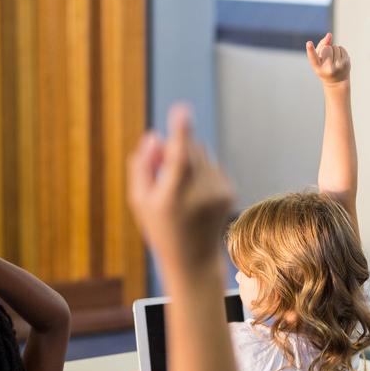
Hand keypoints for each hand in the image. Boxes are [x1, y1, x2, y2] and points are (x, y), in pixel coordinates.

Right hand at [128, 104, 234, 267]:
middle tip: (161, 165)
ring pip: (201, 153)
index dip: (179, 133)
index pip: (178, 160)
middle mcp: (198, 195)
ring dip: (189, 160)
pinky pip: (212, 165)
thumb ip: (141, 168)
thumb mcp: (140, 202)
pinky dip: (202, 172)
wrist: (193, 259)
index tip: (182, 111)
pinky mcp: (229, 191)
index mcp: (171, 199)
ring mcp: (217, 193)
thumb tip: (153, 136)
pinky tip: (196, 197)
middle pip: (189, 149)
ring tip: (181, 191)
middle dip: (176, 147)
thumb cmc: (160, 229)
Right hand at [306, 32, 350, 86]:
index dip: (311, 50)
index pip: (313, 58)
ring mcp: (338, 65)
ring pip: (334, 47)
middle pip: (326, 48)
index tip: (308, 43)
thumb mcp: (319, 60)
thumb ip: (321, 46)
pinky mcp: (346, 62)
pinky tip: (339, 59)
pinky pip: (341, 48)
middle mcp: (328, 68)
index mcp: (318, 69)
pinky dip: (339, 51)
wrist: (337, 82)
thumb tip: (329, 34)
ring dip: (333, 50)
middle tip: (327, 60)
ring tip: (333, 60)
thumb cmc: (324, 68)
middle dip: (326, 50)